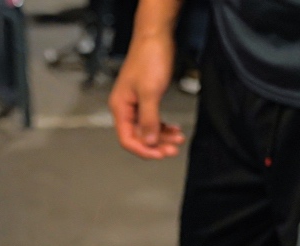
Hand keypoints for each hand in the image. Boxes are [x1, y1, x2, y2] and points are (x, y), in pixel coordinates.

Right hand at [108, 33, 184, 158]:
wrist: (155, 37)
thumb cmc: (149, 58)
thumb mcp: (150, 92)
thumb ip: (149, 119)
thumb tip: (149, 141)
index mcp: (121, 108)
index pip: (128, 139)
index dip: (144, 150)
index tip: (160, 154)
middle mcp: (125, 108)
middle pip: (138, 136)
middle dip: (156, 145)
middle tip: (173, 149)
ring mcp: (135, 104)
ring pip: (147, 129)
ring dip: (162, 136)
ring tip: (178, 139)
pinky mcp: (145, 98)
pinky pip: (153, 119)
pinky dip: (163, 126)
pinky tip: (173, 129)